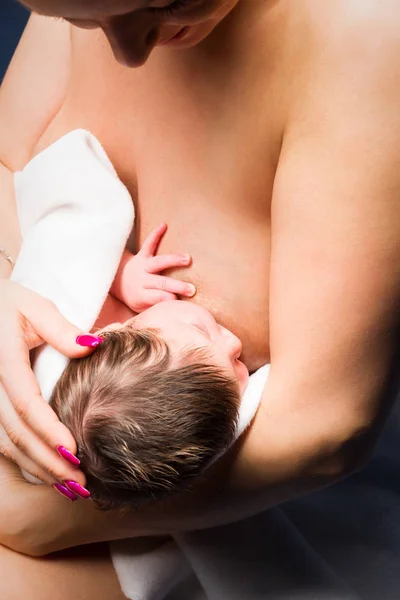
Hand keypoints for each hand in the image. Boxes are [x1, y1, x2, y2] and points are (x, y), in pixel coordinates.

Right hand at [0, 279, 100, 490]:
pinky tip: (47, 472)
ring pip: (6, 442)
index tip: (75, 452)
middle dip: (47, 461)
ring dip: (37, 467)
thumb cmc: (9, 304)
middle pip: (16, 432)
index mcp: (3, 361)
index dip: (49, 431)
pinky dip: (24, 459)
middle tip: (79, 484)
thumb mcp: (34, 306)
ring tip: (68, 487)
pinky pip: (2, 438)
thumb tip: (91, 346)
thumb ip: (60, 328)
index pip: (26, 404)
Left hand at [111, 223, 195, 312]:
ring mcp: (142, 266)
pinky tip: (163, 225)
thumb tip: (176, 306)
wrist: (117, 282)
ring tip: (187, 259)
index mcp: (141, 295)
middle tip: (192, 289)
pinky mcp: (141, 254)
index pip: (158, 298)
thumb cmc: (136, 297)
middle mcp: (141, 280)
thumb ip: (156, 306)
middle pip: (161, 283)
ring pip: (158, 262)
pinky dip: (155, 234)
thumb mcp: (142, 308)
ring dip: (173, 260)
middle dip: (176, 286)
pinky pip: (148, 243)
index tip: (180, 301)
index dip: (170, 299)